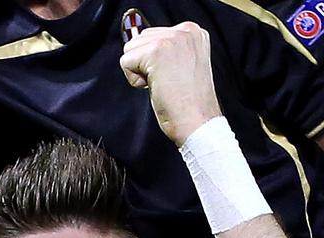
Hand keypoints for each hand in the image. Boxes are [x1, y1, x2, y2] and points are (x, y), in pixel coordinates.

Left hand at [120, 22, 222, 146]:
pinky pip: (125, 62)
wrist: (197, 120)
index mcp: (192, 31)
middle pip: (138, 40)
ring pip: (130, 50)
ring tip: (163, 83)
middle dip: (145, 64)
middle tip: (168, 81)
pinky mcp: (156, 51)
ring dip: (140, 72)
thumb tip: (135, 44)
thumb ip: (165, 50)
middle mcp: (185, 30)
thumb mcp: (182, 64)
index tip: (173, 75)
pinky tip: (157, 87)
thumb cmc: (188, 101)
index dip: (153, 62)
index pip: (151, 35)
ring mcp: (171, 39)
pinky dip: (135, 81)